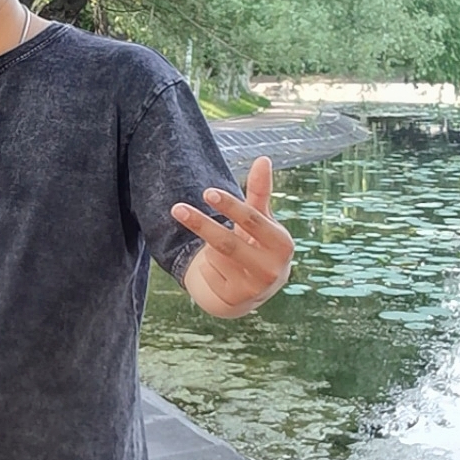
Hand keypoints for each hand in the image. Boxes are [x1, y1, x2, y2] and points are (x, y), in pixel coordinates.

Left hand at [172, 156, 294, 317]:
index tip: (207, 192)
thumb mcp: (261, 219)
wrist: (255, 289)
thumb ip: (260, 192)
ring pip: (214, 256)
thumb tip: (263, 158)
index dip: (229, 206)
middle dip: (200, 224)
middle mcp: (272, 270)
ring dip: (208, 248)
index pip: (252, 221)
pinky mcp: (235, 300)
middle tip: (177, 208)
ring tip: (220, 249)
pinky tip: (218, 270)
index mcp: (283, 245)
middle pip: (226, 243)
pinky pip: (207, 274)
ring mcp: (254, 289)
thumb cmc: (258, 243)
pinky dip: (206, 266)